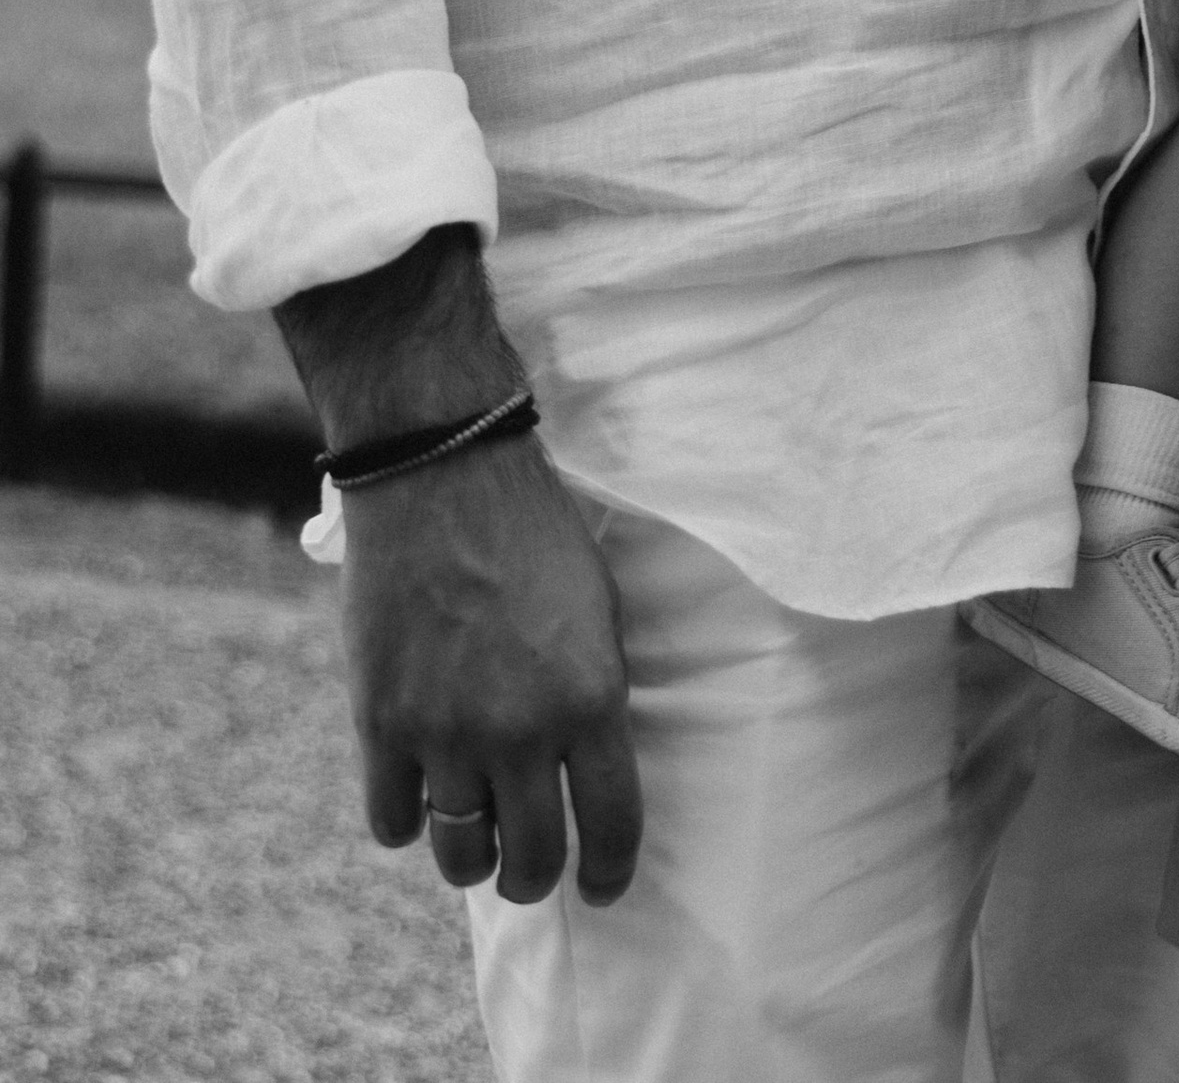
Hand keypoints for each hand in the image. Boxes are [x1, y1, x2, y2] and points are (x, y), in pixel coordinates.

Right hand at [341, 435, 641, 905]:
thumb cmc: (533, 533)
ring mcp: (445, 734)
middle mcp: (521, 731)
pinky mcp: (382, 724)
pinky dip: (406, 820)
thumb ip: (591, 696)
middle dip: (533, 877)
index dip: (607, 872)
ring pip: (459, 856)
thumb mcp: (597, 611)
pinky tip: (419, 794)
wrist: (442, 476)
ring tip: (476, 840)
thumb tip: (586, 768)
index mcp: (591, 698)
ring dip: (470, 859)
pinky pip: (392, 821)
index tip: (600, 886)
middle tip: (530, 869)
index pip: (611, 827)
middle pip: (530, 861)